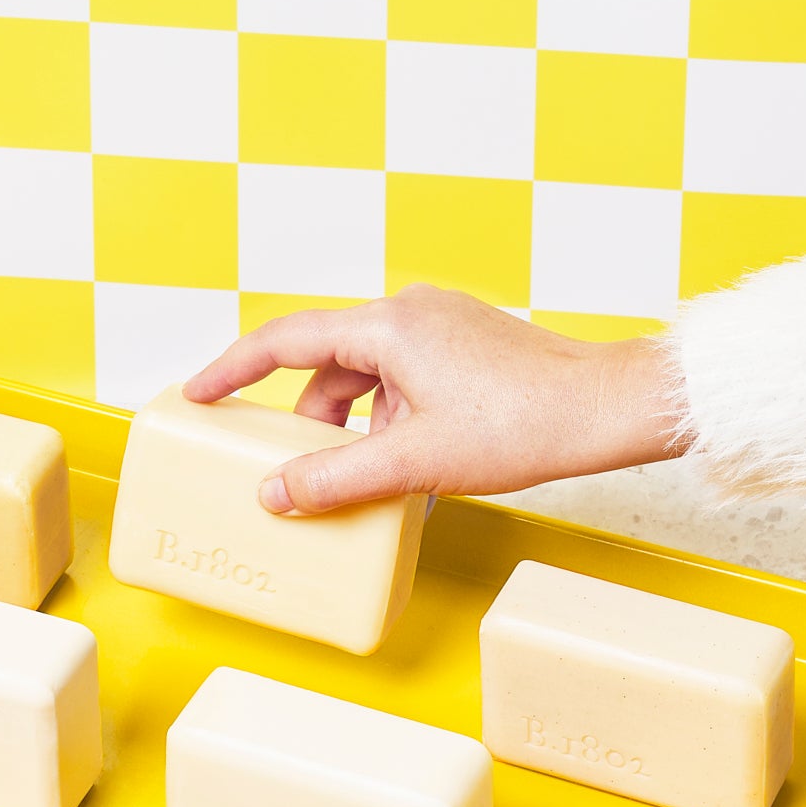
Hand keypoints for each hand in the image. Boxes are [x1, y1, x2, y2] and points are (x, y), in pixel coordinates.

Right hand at [182, 284, 683, 512]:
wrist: (606, 412)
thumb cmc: (524, 423)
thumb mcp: (415, 462)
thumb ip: (335, 479)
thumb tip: (276, 492)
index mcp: (388, 326)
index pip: (284, 341)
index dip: (233, 371)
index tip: (199, 395)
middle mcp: (411, 314)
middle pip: (328, 367)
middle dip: (307, 424)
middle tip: (289, 469)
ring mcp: (443, 329)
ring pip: (370, 383)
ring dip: (358, 434)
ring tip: (367, 486)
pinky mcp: (468, 350)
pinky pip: (405, 386)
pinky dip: (393, 427)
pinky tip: (408, 476)